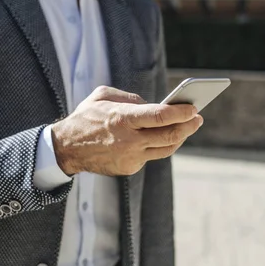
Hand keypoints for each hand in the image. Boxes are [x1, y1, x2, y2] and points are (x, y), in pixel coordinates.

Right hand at [51, 86, 202, 176]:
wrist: (66, 148)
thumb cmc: (86, 117)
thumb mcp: (103, 96)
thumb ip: (130, 99)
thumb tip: (153, 106)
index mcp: (122, 118)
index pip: (160, 116)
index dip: (181, 112)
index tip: (194, 108)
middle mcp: (128, 140)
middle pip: (169, 135)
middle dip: (188, 126)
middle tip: (197, 118)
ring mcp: (130, 157)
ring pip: (165, 149)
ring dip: (179, 138)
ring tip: (186, 127)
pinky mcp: (129, 168)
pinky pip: (150, 156)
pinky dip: (157, 146)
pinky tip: (162, 137)